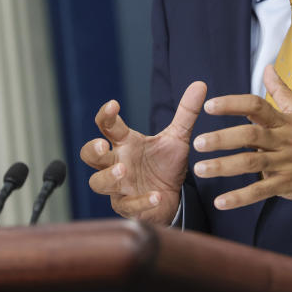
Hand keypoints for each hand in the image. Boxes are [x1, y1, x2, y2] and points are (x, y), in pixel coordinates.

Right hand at [79, 81, 206, 224]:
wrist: (172, 197)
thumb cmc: (165, 165)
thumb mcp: (178, 138)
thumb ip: (186, 113)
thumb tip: (201, 84)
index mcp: (125, 143)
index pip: (107, 126)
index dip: (106, 115)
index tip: (113, 105)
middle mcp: (117, 162)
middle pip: (90, 156)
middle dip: (91, 150)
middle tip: (101, 145)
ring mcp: (119, 186)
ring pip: (98, 182)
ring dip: (108, 176)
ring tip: (123, 170)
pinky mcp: (128, 207)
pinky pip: (128, 206)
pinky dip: (140, 202)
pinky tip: (155, 196)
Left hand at [191, 65, 291, 209]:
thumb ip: (281, 90)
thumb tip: (267, 67)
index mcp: (282, 121)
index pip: (255, 106)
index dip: (232, 104)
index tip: (209, 105)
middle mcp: (282, 140)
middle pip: (250, 135)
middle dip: (223, 138)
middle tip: (198, 142)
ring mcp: (285, 163)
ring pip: (252, 163)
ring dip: (225, 167)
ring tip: (201, 169)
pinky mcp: (287, 184)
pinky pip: (261, 191)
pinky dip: (240, 198)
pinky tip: (221, 201)